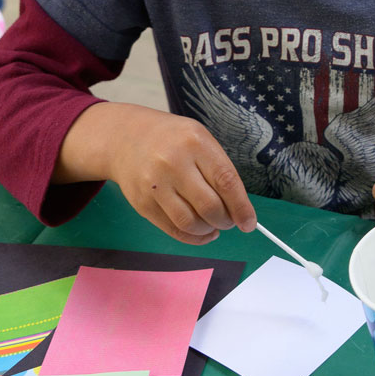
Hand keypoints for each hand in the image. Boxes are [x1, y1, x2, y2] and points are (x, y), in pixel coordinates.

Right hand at [61, 103, 255, 244]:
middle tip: (230, 221)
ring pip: (190, 223)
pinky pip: (172, 230)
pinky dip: (192, 238)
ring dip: (208, 230)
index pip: (225, 181)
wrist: (126, 138)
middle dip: (226, 220)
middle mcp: (173, 163)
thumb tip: (239, 209)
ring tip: (213, 225)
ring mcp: (155, 185)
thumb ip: (219, 169)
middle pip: (209, 206)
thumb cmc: (172, 139)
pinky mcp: (142, 204)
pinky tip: (200, 232)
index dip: (241, 207)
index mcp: (195, 143)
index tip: (249, 223)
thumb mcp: (200, 139)